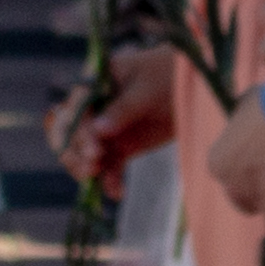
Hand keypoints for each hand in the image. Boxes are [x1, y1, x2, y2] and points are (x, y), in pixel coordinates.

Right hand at [56, 42, 187, 196]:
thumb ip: (123, 108)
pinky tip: (118, 192)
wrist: (192, 85)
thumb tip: (98, 130)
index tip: (94, 151)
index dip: (80, 132)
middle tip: (92, 168)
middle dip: (76, 154)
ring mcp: (105, 130)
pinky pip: (108, 168)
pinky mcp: (120, 148)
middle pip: (71, 135)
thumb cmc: (168, 74)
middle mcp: (92, 110)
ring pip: (84, 155)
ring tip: (107, 184)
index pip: (75, 110)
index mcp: (93, 86)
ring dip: (88, 171)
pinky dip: (110, 181)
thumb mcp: (147, 88)